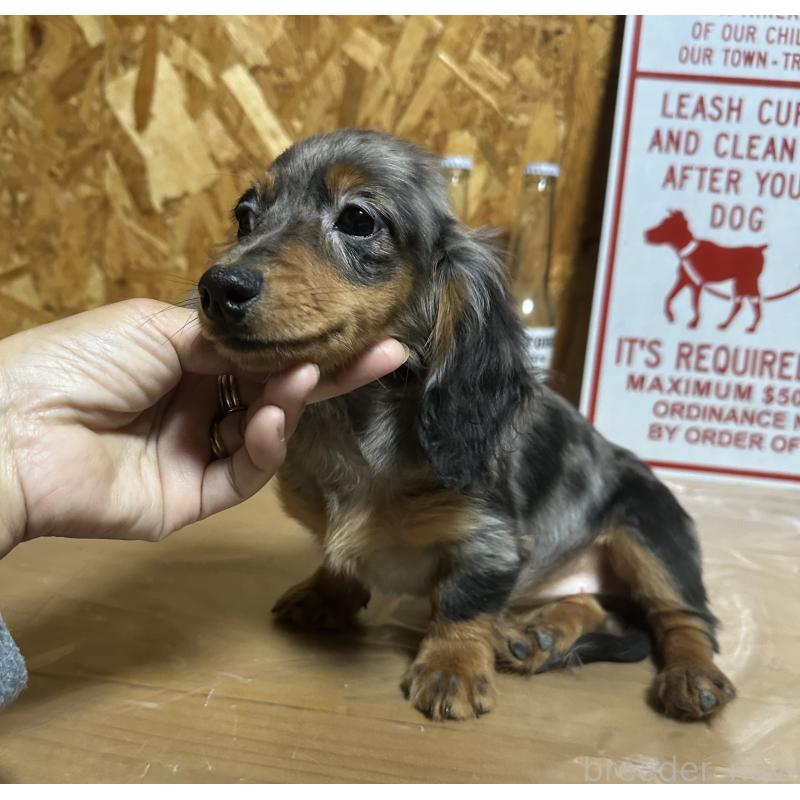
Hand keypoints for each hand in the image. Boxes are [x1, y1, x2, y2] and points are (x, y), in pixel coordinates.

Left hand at [0, 299, 407, 554]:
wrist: (16, 431)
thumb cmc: (79, 362)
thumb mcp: (161, 328)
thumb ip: (228, 338)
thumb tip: (277, 339)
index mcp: (189, 359)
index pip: (263, 352)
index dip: (309, 340)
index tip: (359, 327)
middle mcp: (200, 404)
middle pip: (278, 392)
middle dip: (331, 373)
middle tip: (384, 353)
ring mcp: (198, 452)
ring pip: (268, 432)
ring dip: (291, 402)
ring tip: (305, 375)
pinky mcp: (194, 497)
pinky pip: (246, 472)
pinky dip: (267, 446)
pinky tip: (270, 418)